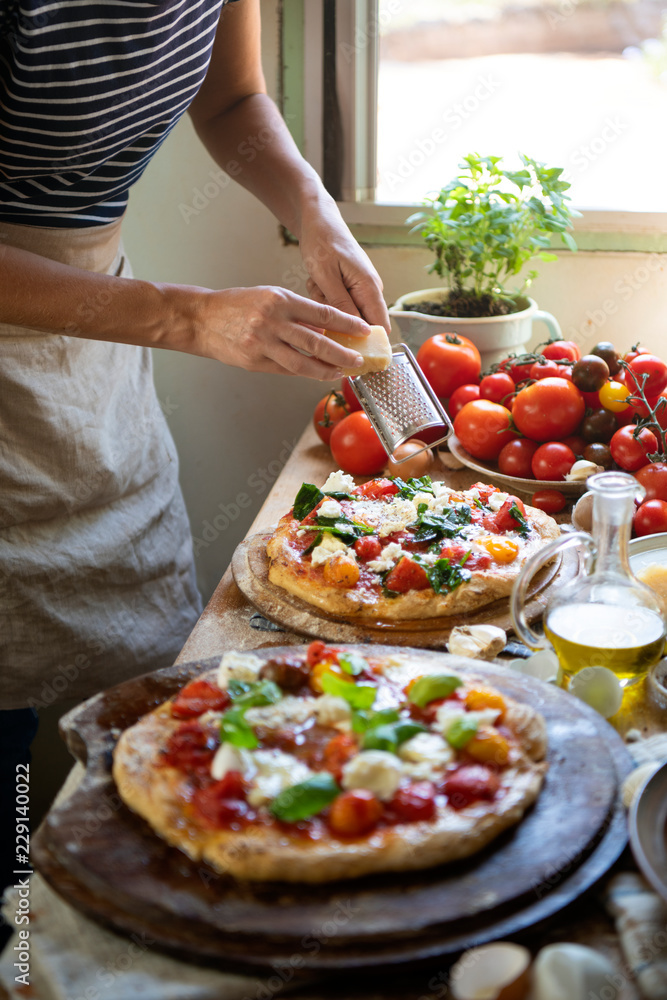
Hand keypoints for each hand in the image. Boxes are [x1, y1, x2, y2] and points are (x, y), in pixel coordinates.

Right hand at [188, 285, 371, 379]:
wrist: (202, 319)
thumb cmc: (237, 305)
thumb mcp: (270, 296)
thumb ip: (298, 312)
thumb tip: (327, 330)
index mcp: (280, 300)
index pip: (323, 314)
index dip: (347, 324)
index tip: (363, 330)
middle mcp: (272, 322)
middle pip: (317, 342)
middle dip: (342, 354)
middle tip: (358, 360)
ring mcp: (263, 344)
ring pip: (303, 362)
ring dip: (326, 370)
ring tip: (341, 372)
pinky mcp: (254, 362)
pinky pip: (286, 370)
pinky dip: (304, 372)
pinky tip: (316, 373)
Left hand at [298, 199, 390, 330]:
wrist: (318, 221)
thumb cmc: (322, 242)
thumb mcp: (326, 275)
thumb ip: (340, 304)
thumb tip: (353, 330)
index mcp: (369, 287)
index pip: (380, 326)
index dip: (369, 343)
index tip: (349, 351)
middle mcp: (370, 290)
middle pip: (361, 324)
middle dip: (338, 321)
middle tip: (322, 296)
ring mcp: (360, 289)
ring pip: (346, 315)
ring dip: (328, 307)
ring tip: (318, 284)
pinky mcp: (350, 288)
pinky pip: (339, 305)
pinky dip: (325, 299)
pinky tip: (318, 282)